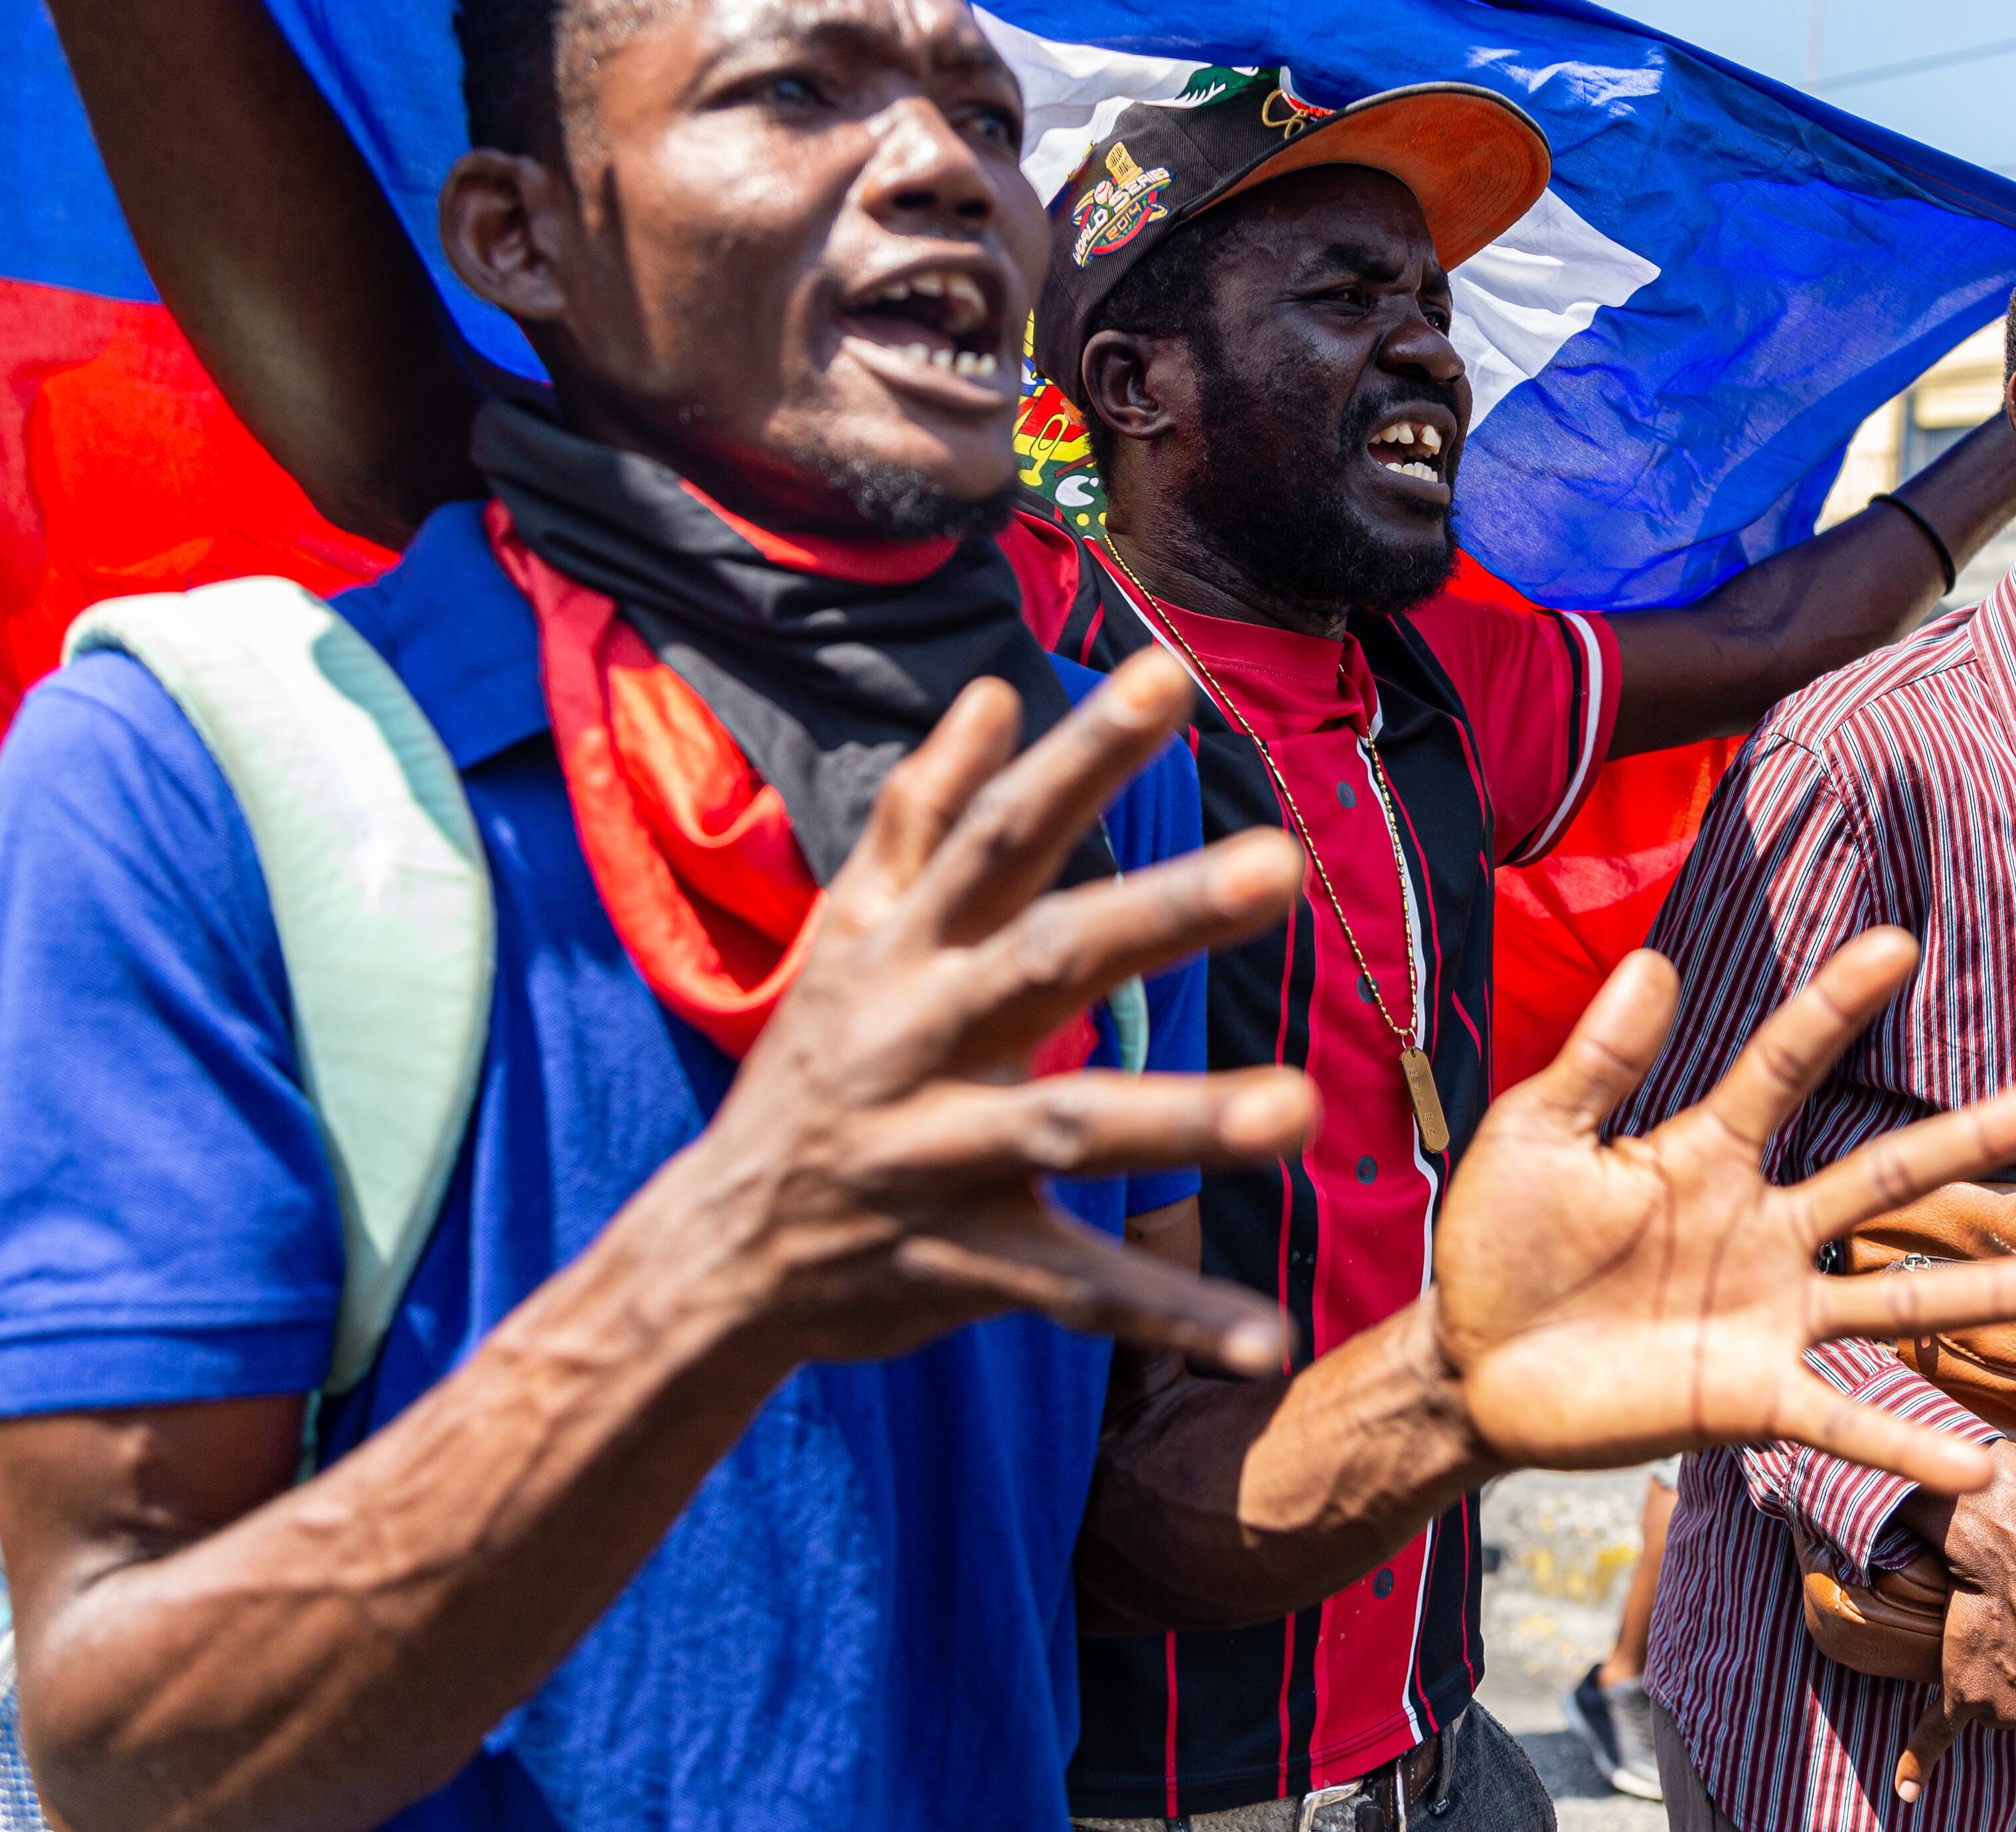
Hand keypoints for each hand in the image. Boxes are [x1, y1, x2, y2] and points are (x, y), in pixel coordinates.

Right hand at [702, 651, 1317, 1376]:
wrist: (717, 1251)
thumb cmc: (812, 1068)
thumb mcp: (849, 934)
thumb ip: (926, 813)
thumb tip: (995, 693)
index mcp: (904, 952)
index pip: (1000, 832)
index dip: (1078, 757)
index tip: (1168, 676)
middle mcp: (918, 1039)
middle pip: (1047, 961)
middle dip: (1159, 913)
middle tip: (1280, 863)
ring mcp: (938, 1157)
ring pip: (1070, 1130)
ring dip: (1184, 1121)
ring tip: (1298, 1109)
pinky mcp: (962, 1267)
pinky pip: (1077, 1293)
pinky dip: (1169, 1317)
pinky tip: (1265, 1339)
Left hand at [1430, 927, 2015, 1491]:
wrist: (1468, 1363)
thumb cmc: (1499, 1240)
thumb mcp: (1539, 1136)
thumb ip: (1599, 1061)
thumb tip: (1656, 961)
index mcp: (1706, 1155)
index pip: (1784, 1067)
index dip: (1835, 1008)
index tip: (1898, 943)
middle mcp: (1761, 1230)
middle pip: (1884, 1175)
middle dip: (1974, 1137)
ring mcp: (1767, 1316)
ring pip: (1900, 1299)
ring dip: (1994, 1290)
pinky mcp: (1750, 1399)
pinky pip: (1843, 1422)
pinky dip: (1908, 1445)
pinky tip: (1979, 1469)